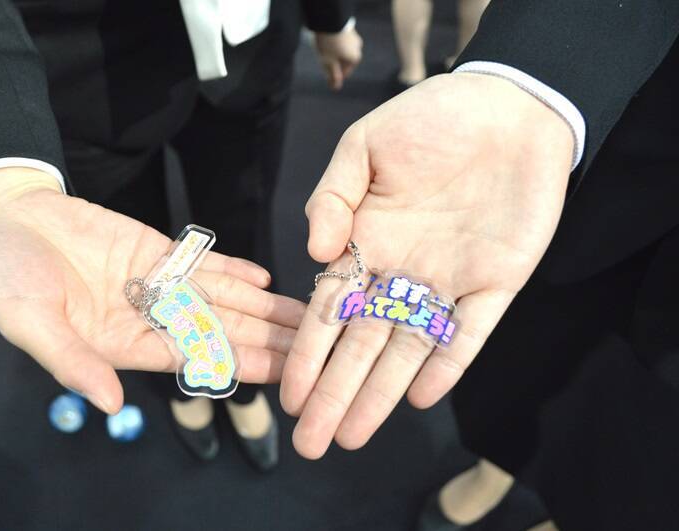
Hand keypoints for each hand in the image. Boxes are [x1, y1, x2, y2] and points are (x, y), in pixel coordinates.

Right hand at [0, 168, 305, 413]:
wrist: (3, 218)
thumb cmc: (4, 275)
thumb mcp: (29, 321)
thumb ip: (71, 360)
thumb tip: (111, 404)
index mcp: (121, 345)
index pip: (194, 360)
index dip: (241, 367)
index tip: (286, 375)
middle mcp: (147, 318)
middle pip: (221, 331)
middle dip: (269, 338)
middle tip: (320, 345)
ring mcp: (155, 282)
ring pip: (221, 298)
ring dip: (264, 306)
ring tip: (309, 313)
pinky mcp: (155, 248)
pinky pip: (200, 262)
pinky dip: (232, 269)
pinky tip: (267, 278)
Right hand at [280, 73, 574, 457]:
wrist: (508, 108)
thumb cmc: (430, 119)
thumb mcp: (364, 146)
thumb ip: (332, 196)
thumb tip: (314, 250)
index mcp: (366, 243)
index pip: (330, 310)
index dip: (310, 354)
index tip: (291, 393)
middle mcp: (401, 271)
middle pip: (362, 343)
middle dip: (336, 393)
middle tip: (313, 442)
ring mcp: (448, 281)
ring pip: (409, 348)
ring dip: (382, 392)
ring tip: (354, 435)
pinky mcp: (496, 282)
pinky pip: (470, 331)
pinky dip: (448, 361)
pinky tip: (422, 395)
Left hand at [314, 26, 362, 90]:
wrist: (329, 19)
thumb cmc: (329, 44)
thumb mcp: (329, 62)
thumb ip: (333, 75)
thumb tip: (336, 88)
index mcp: (355, 58)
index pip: (344, 72)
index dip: (334, 76)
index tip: (326, 77)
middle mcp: (357, 48)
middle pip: (344, 61)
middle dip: (334, 64)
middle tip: (323, 63)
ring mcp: (354, 37)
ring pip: (342, 50)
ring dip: (334, 53)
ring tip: (322, 51)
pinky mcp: (348, 29)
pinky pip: (341, 41)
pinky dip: (334, 44)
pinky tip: (326, 42)